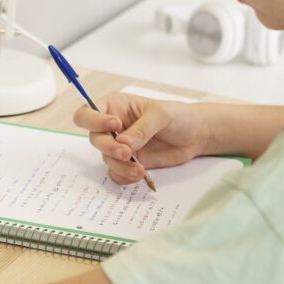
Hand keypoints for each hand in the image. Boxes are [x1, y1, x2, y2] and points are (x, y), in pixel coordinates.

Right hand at [73, 93, 212, 184]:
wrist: (195, 136)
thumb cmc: (178, 116)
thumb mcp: (161, 115)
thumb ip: (141, 129)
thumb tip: (123, 144)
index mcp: (115, 107)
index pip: (87, 113)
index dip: (94, 121)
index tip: (115, 125)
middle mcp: (112, 127)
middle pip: (94, 139)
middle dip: (109, 148)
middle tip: (128, 153)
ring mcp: (119, 146)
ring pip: (106, 159)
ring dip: (120, 166)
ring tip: (140, 169)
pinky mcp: (128, 163)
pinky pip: (116, 173)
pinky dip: (125, 177)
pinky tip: (140, 174)